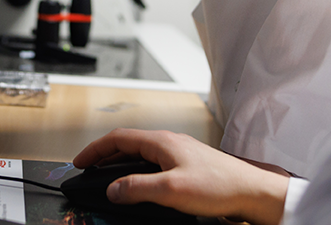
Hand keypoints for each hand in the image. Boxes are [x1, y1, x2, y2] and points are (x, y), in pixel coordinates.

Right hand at [71, 129, 289, 223]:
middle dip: (104, 157)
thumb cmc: (219, 186)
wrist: (250, 192)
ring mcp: (179, 153)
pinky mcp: (187, 166)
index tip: (80, 161)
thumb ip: (137, 188)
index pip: (118, 138)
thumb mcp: (171, 190)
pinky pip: (153, 164)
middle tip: (89, 170)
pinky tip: (140, 186)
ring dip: (121, 165)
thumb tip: (113, 188)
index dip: (95, 150)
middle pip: (128, 144)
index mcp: (162, 141)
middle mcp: (169, 142)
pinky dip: (137, 172)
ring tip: (108, 179)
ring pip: (141, 154)